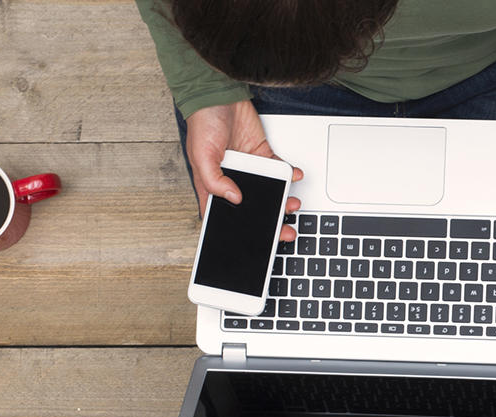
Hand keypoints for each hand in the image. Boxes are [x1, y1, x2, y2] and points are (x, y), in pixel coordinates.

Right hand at [185, 100, 303, 240]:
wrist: (219, 96)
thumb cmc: (203, 123)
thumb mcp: (202, 156)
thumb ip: (215, 180)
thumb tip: (234, 197)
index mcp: (214, 186)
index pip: (226, 214)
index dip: (238, 230)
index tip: (255, 242)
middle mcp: (233, 180)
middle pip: (253, 207)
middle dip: (269, 220)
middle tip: (284, 230)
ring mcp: (250, 169)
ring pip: (270, 192)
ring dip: (283, 200)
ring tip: (292, 204)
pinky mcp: (263, 156)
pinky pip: (279, 170)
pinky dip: (289, 174)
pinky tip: (294, 176)